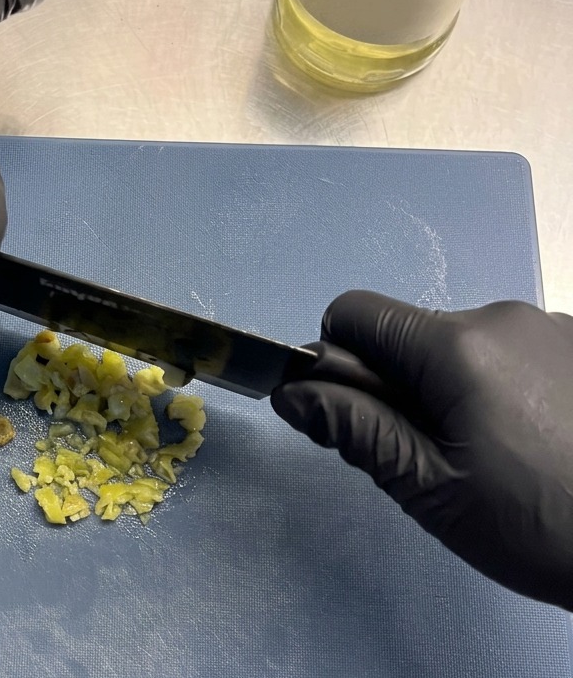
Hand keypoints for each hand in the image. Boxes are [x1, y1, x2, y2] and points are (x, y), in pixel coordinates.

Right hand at [271, 290, 572, 608]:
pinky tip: (538, 440)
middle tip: (435, 457)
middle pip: (409, 334)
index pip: (353, 313)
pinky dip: (502, 387)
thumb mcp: (430, 488)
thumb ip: (355, 429)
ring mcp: (553, 326)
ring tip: (497, 455)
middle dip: (402, 385)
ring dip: (455, 388)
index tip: (363, 415)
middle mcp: (504, 316)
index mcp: (456, 345)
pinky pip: (511, 352)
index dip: (337, 361)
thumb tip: (291, 395)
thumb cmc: (539, 524)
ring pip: (461, 346)